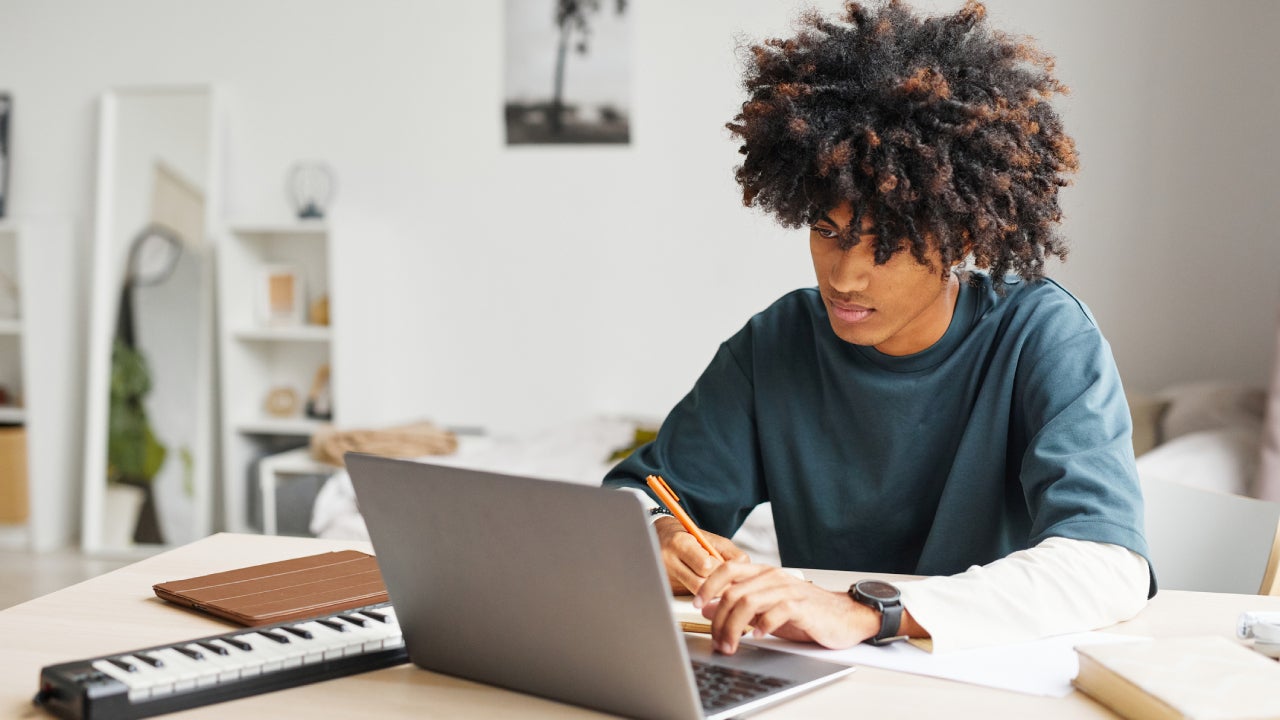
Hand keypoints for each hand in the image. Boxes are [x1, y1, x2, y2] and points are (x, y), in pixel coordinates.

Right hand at [653, 516, 749, 594]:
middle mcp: (669, 560)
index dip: (722, 570)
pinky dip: (704, 594)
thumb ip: (731, 554)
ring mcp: (665, 575)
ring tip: (720, 583)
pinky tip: (708, 588)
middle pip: (701, 583)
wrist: (660, 537)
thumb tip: (745, 569)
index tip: (729, 570)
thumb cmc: (690, 537)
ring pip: (696, 593)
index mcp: (680, 543)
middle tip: (728, 580)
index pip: (705, 566)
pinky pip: (690, 595)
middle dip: (719, 582)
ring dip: (712, 590)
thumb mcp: (712, 539)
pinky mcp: (666, 587)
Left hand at [693, 563, 878, 654]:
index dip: (708, 585)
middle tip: (717, 641)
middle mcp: (773, 578)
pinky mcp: (802, 606)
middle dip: (719, 620)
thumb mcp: (766, 608)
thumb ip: (739, 605)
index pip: (727, 569)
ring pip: (748, 603)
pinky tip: (759, 637)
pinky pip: (776, 612)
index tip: (695, 604)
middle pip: (733, 593)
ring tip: (731, 645)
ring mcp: (788, 590)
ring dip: (734, 628)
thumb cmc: (806, 612)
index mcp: (763, 574)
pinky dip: (763, 626)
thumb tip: (708, 608)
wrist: (845, 616)